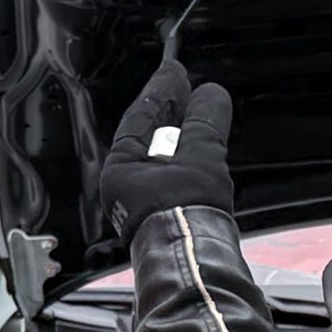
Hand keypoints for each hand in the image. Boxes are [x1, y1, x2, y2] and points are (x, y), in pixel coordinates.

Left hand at [101, 61, 235, 238]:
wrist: (195, 262)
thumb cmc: (184, 216)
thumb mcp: (200, 157)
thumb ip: (204, 122)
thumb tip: (211, 93)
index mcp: (121, 170)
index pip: (138, 118)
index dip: (159, 91)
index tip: (173, 69)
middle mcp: (128, 187)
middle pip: (149, 137)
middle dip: (169, 111)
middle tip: (185, 83)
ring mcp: (146, 202)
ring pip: (162, 158)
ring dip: (181, 134)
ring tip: (197, 109)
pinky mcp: (166, 215)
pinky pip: (173, 176)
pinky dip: (187, 157)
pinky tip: (200, 148)